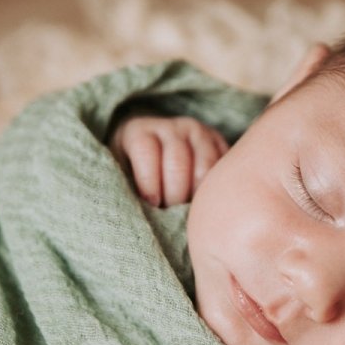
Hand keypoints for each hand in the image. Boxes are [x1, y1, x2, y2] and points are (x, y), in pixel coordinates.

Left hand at [110, 116, 227, 206]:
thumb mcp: (120, 175)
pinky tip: (205, 203)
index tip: (152, 204)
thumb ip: (126, 189)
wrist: (155, 150)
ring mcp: (200, 134)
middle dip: (174, 196)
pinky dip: (215, 190)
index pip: (146, 153)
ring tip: (188, 211)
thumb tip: (140, 217)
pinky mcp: (220, 144)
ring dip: (198, 196)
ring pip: (205, 169)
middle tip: (171, 213)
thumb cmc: (133, 172)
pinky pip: (224, 170)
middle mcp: (173, 127)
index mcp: (140, 131)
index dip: (148, 183)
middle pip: (178, 164)